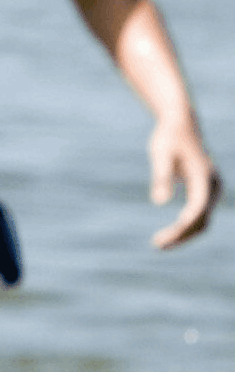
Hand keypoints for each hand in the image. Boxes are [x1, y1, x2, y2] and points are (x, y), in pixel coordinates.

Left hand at [148, 121, 218, 248]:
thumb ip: (161, 176)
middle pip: (203, 219)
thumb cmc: (168, 138)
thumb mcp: (160, 154)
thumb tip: (159, 202)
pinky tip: (169, 234)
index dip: (182, 227)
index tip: (163, 239)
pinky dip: (186, 227)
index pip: (197, 209)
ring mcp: (212, 189)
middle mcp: (213, 185)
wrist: (181, 125)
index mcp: (204, 176)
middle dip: (182, 235)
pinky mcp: (205, 191)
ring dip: (184, 235)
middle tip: (157, 246)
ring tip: (160, 244)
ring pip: (203, 220)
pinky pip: (200, 215)